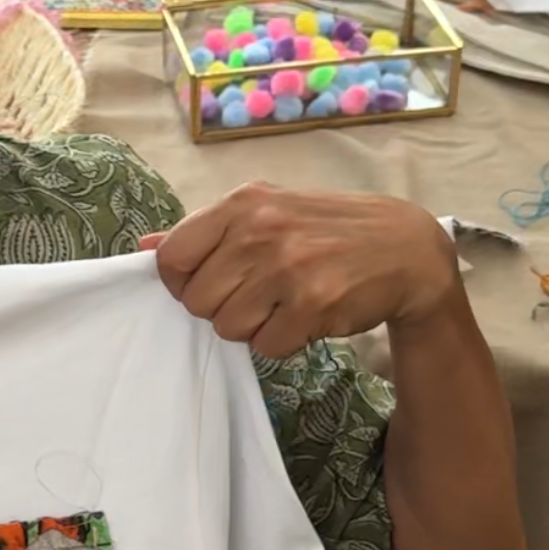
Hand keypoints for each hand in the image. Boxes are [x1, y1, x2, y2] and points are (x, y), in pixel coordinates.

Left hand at [138, 184, 458, 358]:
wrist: (403, 248)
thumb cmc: (325, 229)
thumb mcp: (266, 212)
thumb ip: (204, 233)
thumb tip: (145, 248)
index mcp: (243, 204)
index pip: (172, 258)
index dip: (179, 283)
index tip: (204, 284)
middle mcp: (261, 231)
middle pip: (197, 301)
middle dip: (221, 308)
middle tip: (256, 295)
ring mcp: (287, 268)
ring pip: (228, 327)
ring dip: (253, 327)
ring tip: (283, 303)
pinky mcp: (312, 305)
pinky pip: (266, 346)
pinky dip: (282, 341)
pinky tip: (305, 315)